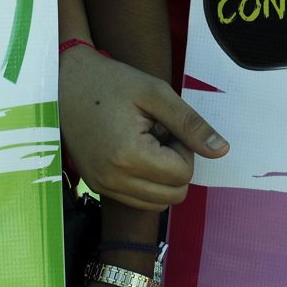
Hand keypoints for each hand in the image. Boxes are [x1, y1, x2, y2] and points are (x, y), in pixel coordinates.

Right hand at [59, 47, 228, 210]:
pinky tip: (133, 152)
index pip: (183, 174)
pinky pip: (138, 201)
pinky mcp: (97, 187)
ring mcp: (102, 186)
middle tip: (158, 135)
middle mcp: (113, 179)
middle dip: (176, 166)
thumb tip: (222, 151)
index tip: (165, 126)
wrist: (64, 82)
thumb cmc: (112, 82)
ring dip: (162, 177)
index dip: (184, 149)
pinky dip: (146, 182)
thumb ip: (191, 125)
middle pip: (174, 195)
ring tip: (144, 143)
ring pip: (158, 204)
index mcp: (128, 155)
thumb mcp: (156, 94)